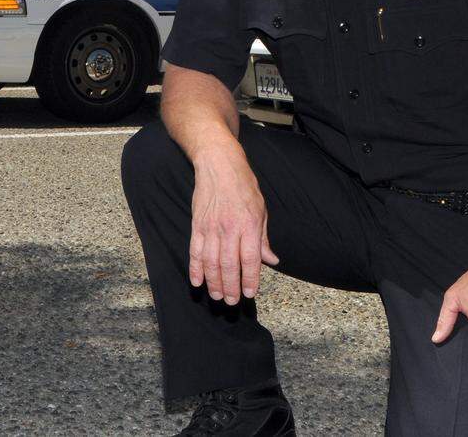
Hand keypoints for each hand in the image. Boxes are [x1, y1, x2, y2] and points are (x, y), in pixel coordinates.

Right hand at [188, 146, 278, 304]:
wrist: (219, 165)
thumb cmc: (244, 186)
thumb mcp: (262, 209)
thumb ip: (264, 238)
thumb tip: (272, 260)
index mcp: (249, 224)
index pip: (250, 258)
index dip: (250, 279)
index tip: (250, 294)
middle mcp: (230, 228)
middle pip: (229, 265)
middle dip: (230, 287)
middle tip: (232, 301)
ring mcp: (211, 227)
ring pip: (211, 262)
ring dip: (213, 282)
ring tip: (217, 296)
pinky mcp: (197, 225)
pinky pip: (195, 251)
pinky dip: (195, 268)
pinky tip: (198, 282)